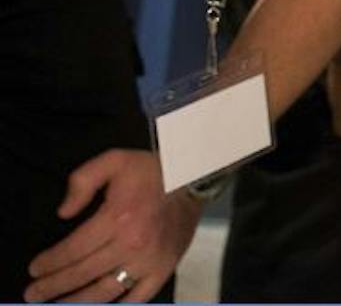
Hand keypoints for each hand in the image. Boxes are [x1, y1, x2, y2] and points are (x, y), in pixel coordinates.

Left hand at [25, 149, 201, 302]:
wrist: (195, 178)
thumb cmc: (152, 171)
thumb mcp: (114, 160)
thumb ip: (82, 181)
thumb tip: (63, 213)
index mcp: (118, 218)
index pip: (74, 249)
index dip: (50, 262)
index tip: (34, 269)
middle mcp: (133, 244)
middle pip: (83, 273)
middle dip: (54, 286)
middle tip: (33, 293)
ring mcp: (150, 261)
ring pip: (106, 290)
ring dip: (77, 301)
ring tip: (57, 305)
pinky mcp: (164, 269)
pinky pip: (138, 298)